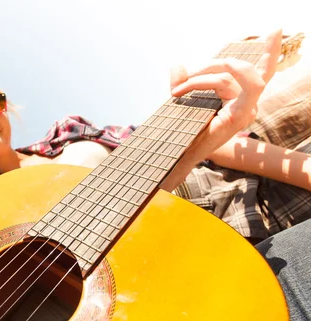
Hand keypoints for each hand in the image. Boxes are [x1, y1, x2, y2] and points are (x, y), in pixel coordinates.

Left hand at [161, 29, 281, 190]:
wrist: (183, 158)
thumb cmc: (187, 132)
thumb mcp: (183, 101)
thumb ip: (182, 82)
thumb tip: (177, 65)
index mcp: (242, 101)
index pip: (261, 72)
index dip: (270, 52)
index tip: (275, 30)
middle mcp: (249, 103)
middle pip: (239, 68)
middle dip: (210, 65)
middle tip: (183, 78)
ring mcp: (248, 109)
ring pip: (225, 77)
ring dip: (197, 78)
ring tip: (177, 90)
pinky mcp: (240, 114)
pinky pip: (228, 85)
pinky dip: (204, 81)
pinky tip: (185, 86)